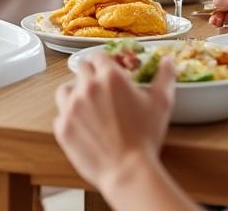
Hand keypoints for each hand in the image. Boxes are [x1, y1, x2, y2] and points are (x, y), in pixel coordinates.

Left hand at [53, 55, 174, 194]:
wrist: (127, 171)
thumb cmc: (145, 138)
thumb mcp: (161, 103)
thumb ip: (165, 77)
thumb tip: (168, 61)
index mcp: (110, 77)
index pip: (99, 56)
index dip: (105, 62)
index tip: (109, 71)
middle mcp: (87, 87)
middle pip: (82, 69)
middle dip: (91, 75)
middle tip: (100, 88)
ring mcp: (71, 107)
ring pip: (65, 89)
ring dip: (74, 92)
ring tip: (86, 104)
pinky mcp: (62, 127)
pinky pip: (60, 114)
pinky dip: (69, 117)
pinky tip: (81, 125)